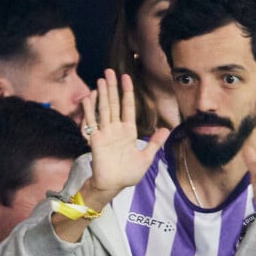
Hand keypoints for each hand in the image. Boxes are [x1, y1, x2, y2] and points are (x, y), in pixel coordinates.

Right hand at [80, 69, 168, 209]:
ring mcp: (105, 132)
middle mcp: (116, 129)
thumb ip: (154, 142)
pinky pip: (92, 122)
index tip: (126, 77)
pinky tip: (88, 98)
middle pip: (114, 103)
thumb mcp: (146, 157)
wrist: (114, 184)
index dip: (127, 92)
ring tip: (100, 80)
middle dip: (112, 88)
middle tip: (109, 71)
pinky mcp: (96, 139)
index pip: (128, 107)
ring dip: (102, 94)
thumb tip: (167, 129)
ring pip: (104, 109)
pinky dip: (89, 110)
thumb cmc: (129, 173)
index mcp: (128, 132)